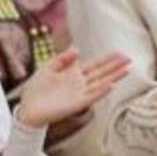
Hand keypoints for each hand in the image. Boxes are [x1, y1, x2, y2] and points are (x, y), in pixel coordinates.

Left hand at [14, 50, 131, 128]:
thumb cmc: (36, 89)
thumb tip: (76, 48)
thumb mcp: (48, 68)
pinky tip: (110, 85)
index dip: (107, 59)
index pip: (94, 65)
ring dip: (113, 78)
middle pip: (101, 73)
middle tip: (129, 59)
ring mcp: (79, 94)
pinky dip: (100, 91)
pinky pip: (91, 96)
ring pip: (100, 84)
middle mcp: (80, 84)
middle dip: (115, 66)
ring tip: (126, 70)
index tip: (119, 53)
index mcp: (73, 74)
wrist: (27, 107)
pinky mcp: (76, 104)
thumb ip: (62, 59)